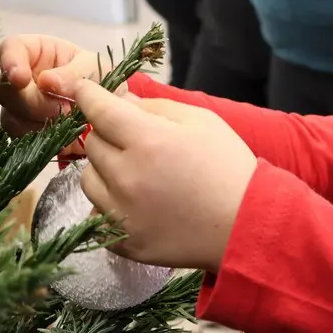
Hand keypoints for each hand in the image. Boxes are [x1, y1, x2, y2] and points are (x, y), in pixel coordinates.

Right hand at [0, 35, 118, 142]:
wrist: (113, 113)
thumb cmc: (103, 80)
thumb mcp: (95, 69)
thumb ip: (73, 73)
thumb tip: (45, 81)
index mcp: (37, 52)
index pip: (11, 48)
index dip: (10, 61)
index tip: (20, 79)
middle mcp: (24, 79)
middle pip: (5, 89)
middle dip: (33, 102)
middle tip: (64, 108)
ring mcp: (21, 106)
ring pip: (10, 117)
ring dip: (38, 123)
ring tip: (69, 121)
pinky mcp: (27, 130)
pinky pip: (20, 137)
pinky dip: (40, 138)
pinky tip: (62, 136)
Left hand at [73, 80, 256, 271]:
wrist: (247, 226)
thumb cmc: (228, 167)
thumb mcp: (201, 121)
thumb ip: (155, 106)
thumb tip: (120, 100)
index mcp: (147, 141)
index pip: (98, 110)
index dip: (88, 95)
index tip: (85, 90)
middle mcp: (127, 177)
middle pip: (92, 144)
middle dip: (107, 134)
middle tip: (133, 139)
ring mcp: (122, 214)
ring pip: (88, 179)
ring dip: (104, 170)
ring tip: (135, 173)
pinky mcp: (125, 241)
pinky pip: (98, 214)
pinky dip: (111, 204)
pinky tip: (138, 202)